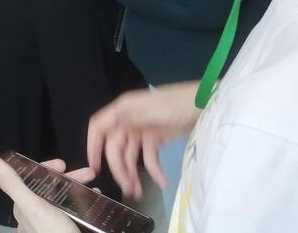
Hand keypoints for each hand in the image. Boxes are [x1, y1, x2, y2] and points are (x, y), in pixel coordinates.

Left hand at [0, 156, 91, 232]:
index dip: (45, 170)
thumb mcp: (33, 207)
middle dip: (70, 178)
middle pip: (51, 189)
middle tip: (88, 173)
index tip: (62, 164)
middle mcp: (37, 217)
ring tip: (95, 184)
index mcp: (24, 210)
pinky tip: (96, 199)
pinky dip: (85, 203)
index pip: (31, 181)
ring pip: (65, 199)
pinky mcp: (68, 231)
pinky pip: (77, 212)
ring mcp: (53, 225)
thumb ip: (14, 185)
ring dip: (79, 188)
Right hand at [87, 82, 202, 199]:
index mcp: (123, 110)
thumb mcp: (152, 110)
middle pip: (116, 147)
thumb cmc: (176, 104)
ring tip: (139, 193)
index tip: (95, 168)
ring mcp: (142, 130)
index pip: (99, 128)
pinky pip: (149, 158)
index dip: (93, 147)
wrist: (204, 104)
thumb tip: (107, 125)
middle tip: (128, 189)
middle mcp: (129, 120)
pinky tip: (162, 182)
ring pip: (131, 155)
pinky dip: (154, 171)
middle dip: (120, 169)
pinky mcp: (156, 138)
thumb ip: (129, 118)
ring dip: (133, 174)